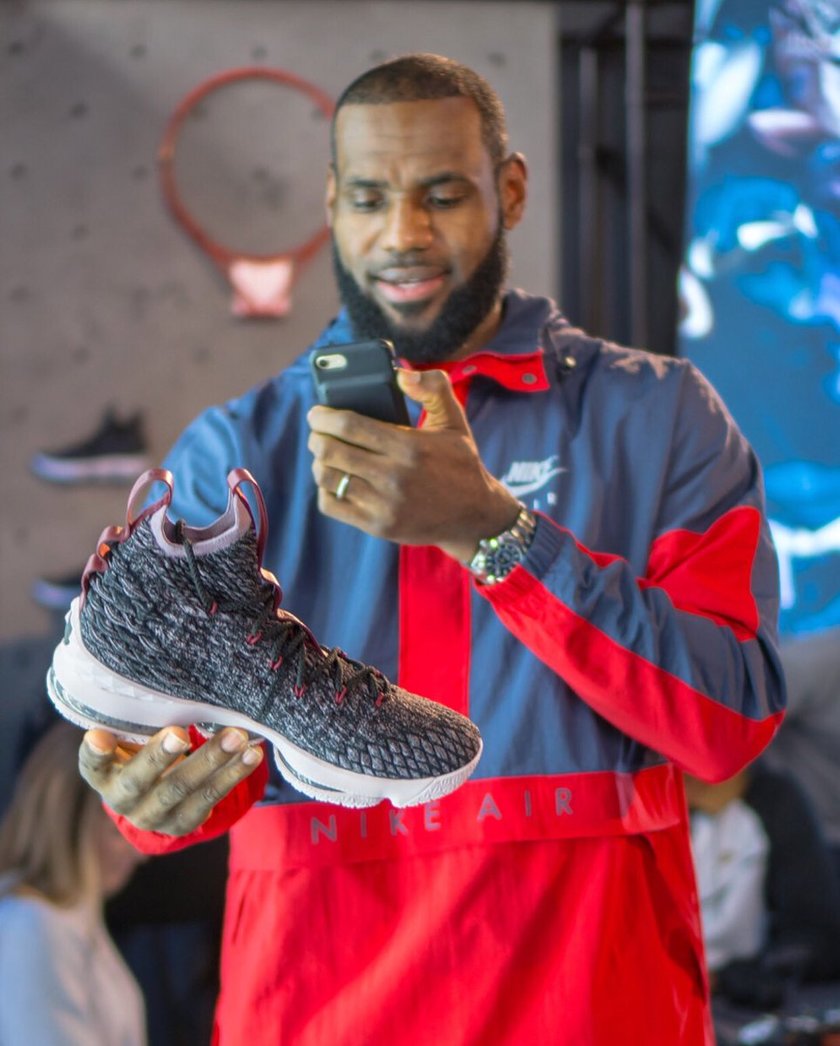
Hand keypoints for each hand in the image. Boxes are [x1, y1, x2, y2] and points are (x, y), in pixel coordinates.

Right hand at [78, 726, 262, 836]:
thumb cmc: (138, 752)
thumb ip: (134, 722)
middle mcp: (123, 799)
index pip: (93, 764)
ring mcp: (153, 816)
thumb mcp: (128, 739)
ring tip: (237, 737)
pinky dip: (233, 774)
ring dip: (212, 760)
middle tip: (181, 734)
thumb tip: (155, 686)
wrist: (150, 799)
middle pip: (141, 779)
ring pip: (183, 789)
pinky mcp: (183, 823)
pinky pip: (210, 799)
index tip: (98, 736)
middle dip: (161, 756)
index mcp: (103, 774)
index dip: (95, 753)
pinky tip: (252, 755)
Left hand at [307, 369, 520, 561]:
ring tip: (326, 456)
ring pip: (327, 478)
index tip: (316, 413)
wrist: (475, 516)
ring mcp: (384, 504)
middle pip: (331, 451)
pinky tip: (335, 481)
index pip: (350, 425)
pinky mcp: (378, 526)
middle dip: (317, 438)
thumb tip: (400, 374)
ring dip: (319, 463)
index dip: (324, 416)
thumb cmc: (460, 463)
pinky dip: (326, 490)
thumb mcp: (454, 421)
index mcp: (409, 446)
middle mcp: (394, 476)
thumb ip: (433, 388)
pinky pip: (332, 505)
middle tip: (318, 433)